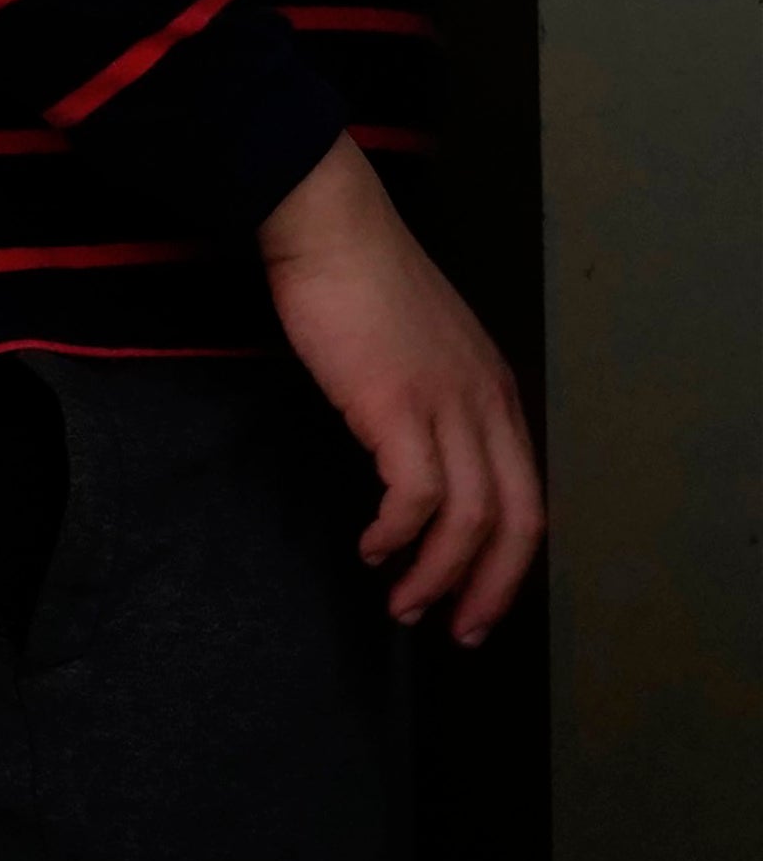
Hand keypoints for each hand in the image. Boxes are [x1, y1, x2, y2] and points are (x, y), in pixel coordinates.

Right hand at [259, 139, 545, 644]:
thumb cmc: (361, 286)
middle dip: (491, 586)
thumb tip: (413, 461)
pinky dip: (397, 533)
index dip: (509, 562)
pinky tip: (371, 546)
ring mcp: (447, 404)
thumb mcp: (419, 353)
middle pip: (517, 519)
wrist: (332, 232)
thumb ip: (432, 405)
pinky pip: (415, 494)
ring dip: (438, 573)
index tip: (476, 602)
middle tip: (458, 628)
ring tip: (402, 601)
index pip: (529, 497)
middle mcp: (487, 403)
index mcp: (496, 393)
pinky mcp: (398, 406)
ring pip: (469, 516)